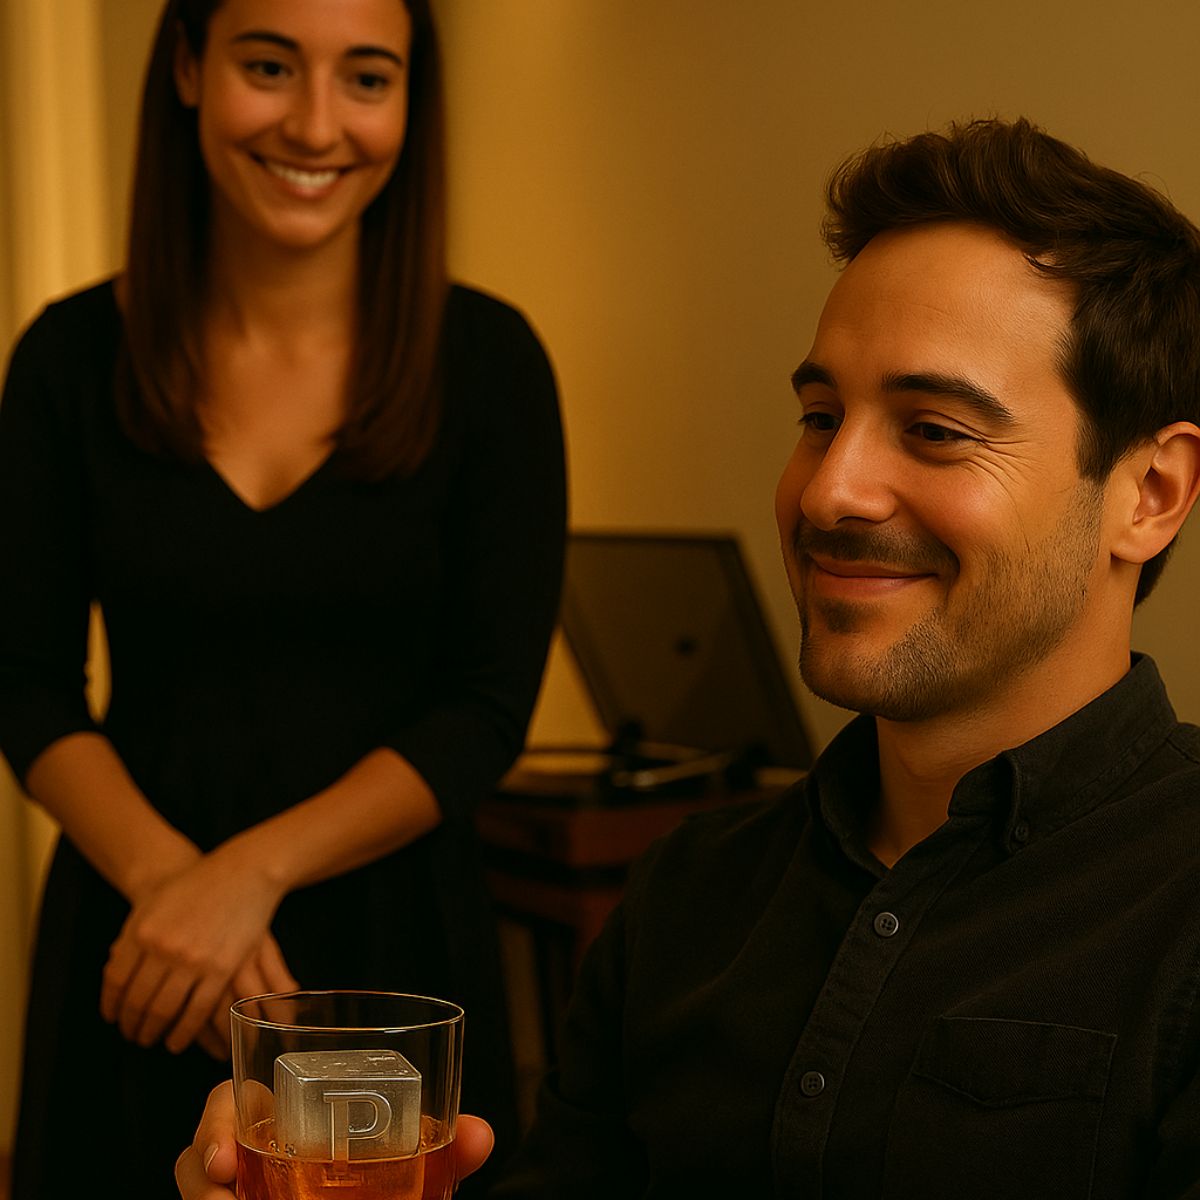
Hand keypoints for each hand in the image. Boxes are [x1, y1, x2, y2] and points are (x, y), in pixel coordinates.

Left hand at [101, 844, 295, 1053]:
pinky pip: (198, 1010)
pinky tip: (177, 1041)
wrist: (242, 871)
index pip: (116, 982)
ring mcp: (194, 960)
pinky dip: (184, 1032)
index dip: (111, 1006)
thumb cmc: (194, 887)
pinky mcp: (222, 968)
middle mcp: (164, 949)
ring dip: (154, 1032)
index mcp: (142, 932)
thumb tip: (114, 981)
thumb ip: (131, 942)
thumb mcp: (153, 907)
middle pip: (138, 1001)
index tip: (112, 1018)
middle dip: (131, 1024)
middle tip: (131, 1035)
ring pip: (165, 1011)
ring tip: (151, 1039)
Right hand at [175, 1082, 495, 1197]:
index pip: (229, 1102)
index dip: (216, 1125)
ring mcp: (242, 1188)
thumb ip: (446, 1148)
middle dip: (201, 1178)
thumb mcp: (413, 1161)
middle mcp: (251, 1156)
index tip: (225, 1161)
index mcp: (283, 1117)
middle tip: (224, 1199)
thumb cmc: (387, 1175)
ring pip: (200, 1193)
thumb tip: (479, 1136)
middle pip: (198, 1159)